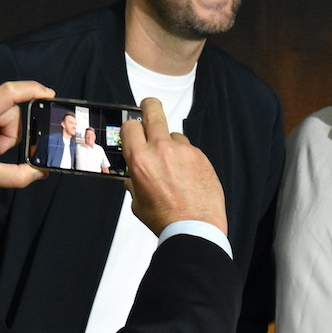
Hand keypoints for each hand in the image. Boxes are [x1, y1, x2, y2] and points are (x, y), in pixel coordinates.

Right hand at [122, 97, 226, 234]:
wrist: (195, 227)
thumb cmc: (164, 219)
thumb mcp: (137, 202)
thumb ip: (134, 183)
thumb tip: (132, 177)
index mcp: (140, 160)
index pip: (130, 127)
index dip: (130, 128)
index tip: (133, 130)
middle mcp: (161, 149)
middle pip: (153, 112)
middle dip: (148, 105)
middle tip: (148, 105)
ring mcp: (183, 151)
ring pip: (173, 135)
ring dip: (170, 145)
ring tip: (174, 169)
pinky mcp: (201, 156)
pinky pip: (189, 150)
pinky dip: (186, 159)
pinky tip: (187, 177)